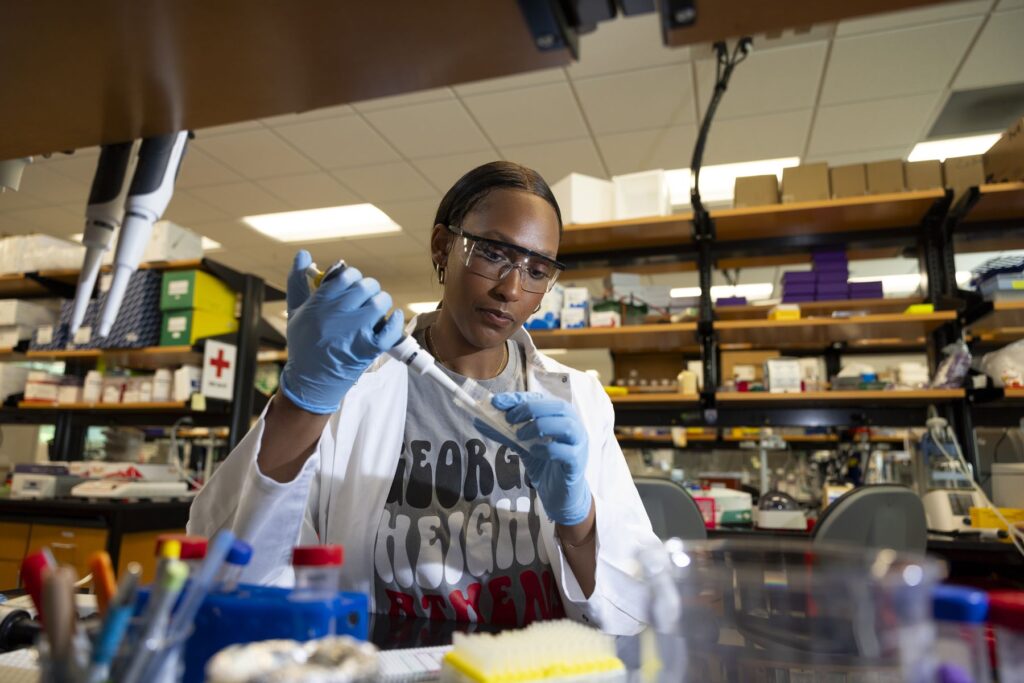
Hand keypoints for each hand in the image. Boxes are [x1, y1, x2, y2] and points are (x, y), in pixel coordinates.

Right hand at [279, 250, 403, 413]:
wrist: (310, 382)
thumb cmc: (303, 344)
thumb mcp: (295, 311)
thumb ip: (298, 281)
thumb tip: (303, 253)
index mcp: (320, 303)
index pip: (346, 275)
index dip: (353, 277)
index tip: (352, 285)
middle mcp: (338, 314)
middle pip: (366, 286)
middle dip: (368, 289)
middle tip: (365, 298)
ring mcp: (356, 331)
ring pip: (381, 302)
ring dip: (381, 304)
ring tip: (375, 311)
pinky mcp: (369, 348)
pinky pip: (392, 327)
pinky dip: (395, 322)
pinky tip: (390, 321)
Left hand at [476, 392, 591, 525]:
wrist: (559, 495)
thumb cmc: (544, 465)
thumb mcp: (523, 445)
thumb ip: (506, 432)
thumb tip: (480, 420)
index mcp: (560, 417)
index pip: (541, 398)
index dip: (519, 398)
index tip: (496, 402)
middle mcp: (574, 426)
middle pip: (558, 406)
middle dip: (531, 408)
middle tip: (509, 419)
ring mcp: (578, 444)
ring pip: (566, 425)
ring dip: (540, 426)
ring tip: (520, 436)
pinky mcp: (576, 463)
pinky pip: (565, 452)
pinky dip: (547, 449)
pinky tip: (534, 452)